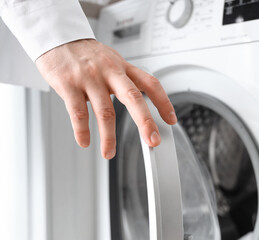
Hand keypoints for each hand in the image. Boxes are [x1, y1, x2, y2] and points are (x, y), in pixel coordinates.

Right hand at [36, 39, 176, 158]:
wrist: (58, 39)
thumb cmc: (87, 54)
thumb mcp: (112, 61)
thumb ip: (125, 81)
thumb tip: (139, 105)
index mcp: (123, 68)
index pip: (150, 83)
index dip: (163, 102)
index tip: (171, 120)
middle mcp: (110, 72)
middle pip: (133, 97)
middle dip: (145, 122)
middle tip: (152, 140)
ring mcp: (89, 78)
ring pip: (105, 112)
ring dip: (109, 137)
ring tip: (109, 153)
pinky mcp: (68, 84)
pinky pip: (78, 113)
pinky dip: (82, 131)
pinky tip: (85, 141)